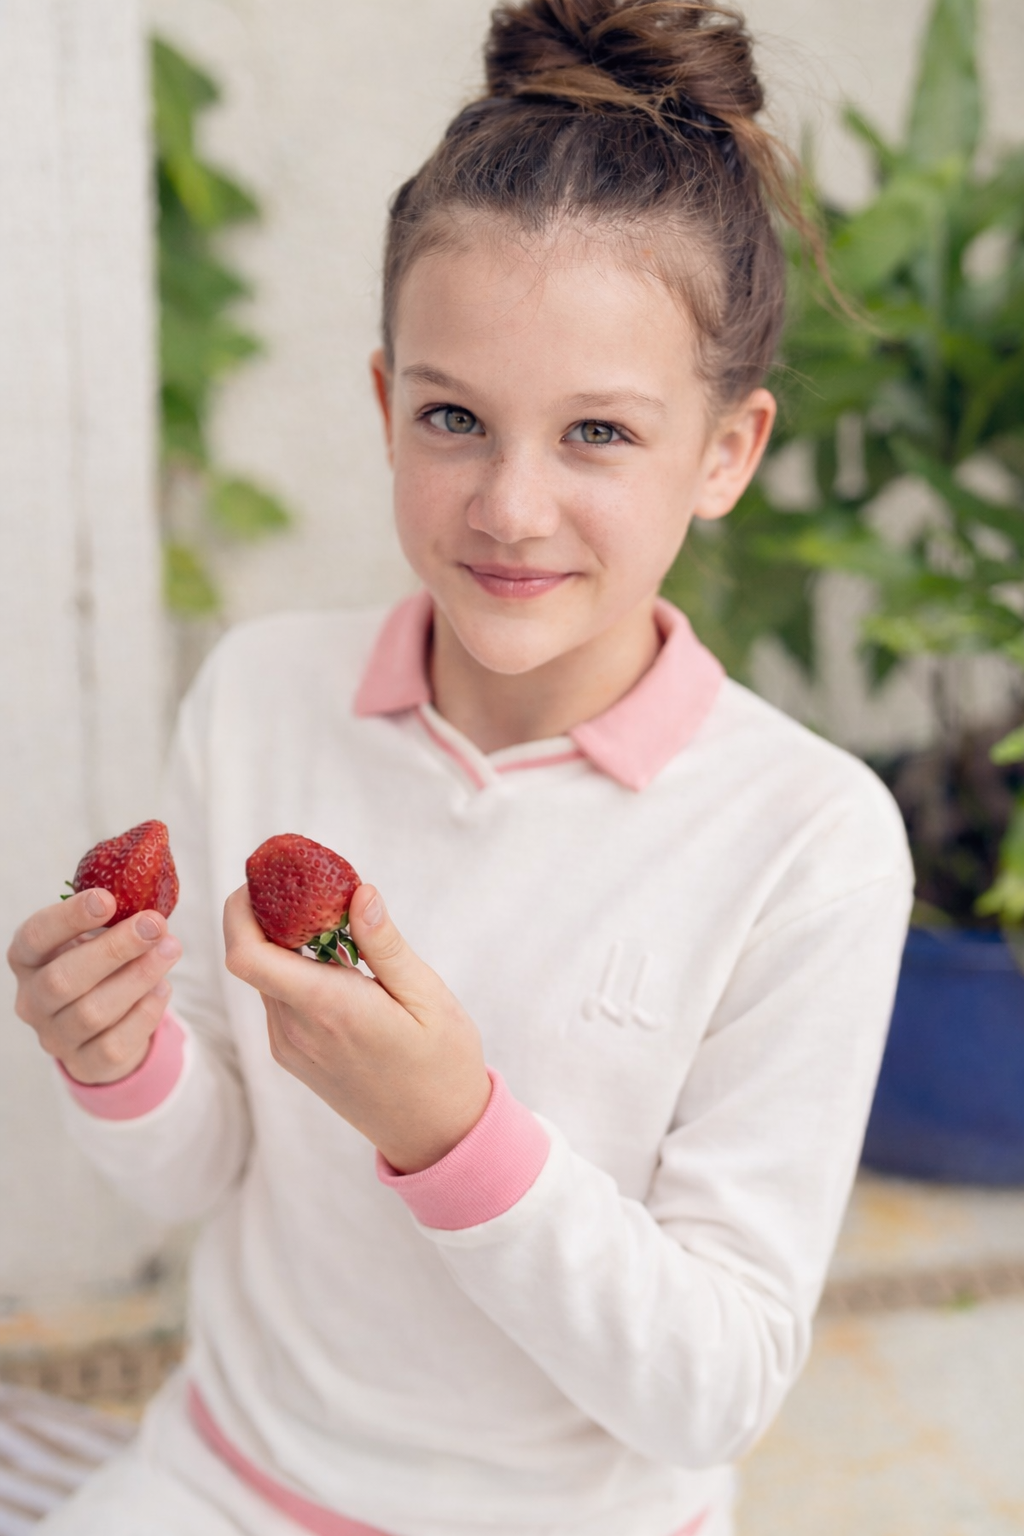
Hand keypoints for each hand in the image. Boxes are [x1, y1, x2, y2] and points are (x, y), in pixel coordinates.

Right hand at [8, 890, 181, 1083]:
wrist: (103, 1030)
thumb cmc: (100, 970)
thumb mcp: (95, 940)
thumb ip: (114, 923)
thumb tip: (150, 912)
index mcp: (28, 960)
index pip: (35, 938)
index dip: (68, 918)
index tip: (107, 899)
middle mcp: (32, 1001)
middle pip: (62, 980)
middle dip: (114, 949)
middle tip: (154, 925)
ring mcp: (55, 1036)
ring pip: (91, 1012)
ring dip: (137, 977)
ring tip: (169, 950)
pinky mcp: (84, 1064)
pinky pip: (114, 1044)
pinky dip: (144, 1013)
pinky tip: (162, 988)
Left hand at [223, 884, 490, 1172]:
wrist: (436, 1133)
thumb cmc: (442, 1062)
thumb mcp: (427, 996)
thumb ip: (386, 944)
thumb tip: (359, 891)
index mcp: (328, 1008)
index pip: (246, 954)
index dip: (240, 910)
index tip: (268, 879)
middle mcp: (296, 1029)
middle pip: (251, 957)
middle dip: (269, 915)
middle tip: (312, 888)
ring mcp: (290, 1046)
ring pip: (264, 977)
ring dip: (284, 944)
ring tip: (334, 924)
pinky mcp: (294, 1056)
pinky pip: (277, 1000)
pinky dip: (293, 971)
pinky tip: (337, 964)